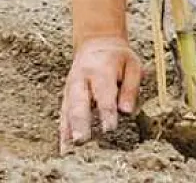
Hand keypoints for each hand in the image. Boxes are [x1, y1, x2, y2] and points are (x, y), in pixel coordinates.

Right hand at [58, 36, 141, 153]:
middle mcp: (81, 80)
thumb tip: (127, 111)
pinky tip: (64, 150)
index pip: (104, 94)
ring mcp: (70, 89)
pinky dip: (63, 133)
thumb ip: (131, 88)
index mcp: (100, 70)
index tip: (109, 129)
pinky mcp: (66, 97)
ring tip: (69, 153)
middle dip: (80, 122)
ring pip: (67, 111)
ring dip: (68, 131)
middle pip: (78, 102)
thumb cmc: (118, 58)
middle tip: (82, 140)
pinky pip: (63, 116)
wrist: (96, 42)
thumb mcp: (132, 65)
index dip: (106, 111)